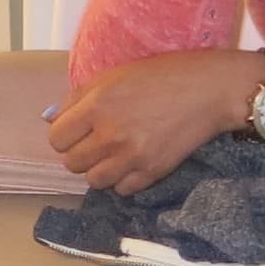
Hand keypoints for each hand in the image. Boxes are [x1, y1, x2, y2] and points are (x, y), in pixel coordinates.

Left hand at [47, 48, 262, 194]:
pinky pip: (122, 190)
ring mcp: (132, 157)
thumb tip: (54, 120)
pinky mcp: (153, 173)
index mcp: (97, 105)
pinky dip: (124, 180)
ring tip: (115, 154)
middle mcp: (111, 134)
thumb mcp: (114, 75)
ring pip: (95, 181)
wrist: (210, 91)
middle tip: (98, 142)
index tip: (78, 131)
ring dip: (101, 169)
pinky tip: (134, 162)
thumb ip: (79, 98)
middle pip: (72, 164)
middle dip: (81, 154)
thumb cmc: (162, 75)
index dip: (65, 136)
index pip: (57, 139)